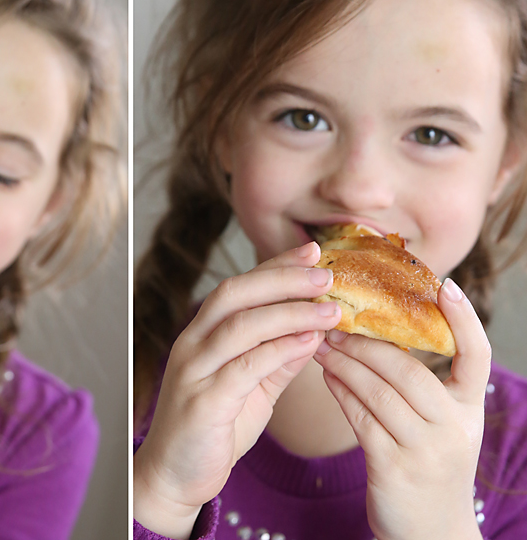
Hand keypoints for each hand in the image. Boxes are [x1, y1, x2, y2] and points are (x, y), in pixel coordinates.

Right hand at [134, 242, 341, 538]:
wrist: (175, 478)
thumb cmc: (214, 428)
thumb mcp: (254, 387)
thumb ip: (278, 357)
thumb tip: (314, 330)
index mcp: (202, 335)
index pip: (239, 287)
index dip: (276, 266)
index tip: (315, 252)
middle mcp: (192, 345)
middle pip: (234, 294)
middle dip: (283, 279)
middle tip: (327, 274)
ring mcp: (193, 372)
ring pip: (240, 326)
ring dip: (289, 312)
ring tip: (330, 310)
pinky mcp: (202, 403)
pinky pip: (243, 368)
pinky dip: (279, 351)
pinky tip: (310, 343)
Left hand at [313, 278, 486, 539]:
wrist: (429, 533)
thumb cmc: (426, 465)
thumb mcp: (437, 425)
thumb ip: (419, 387)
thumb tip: (378, 334)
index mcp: (469, 409)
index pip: (476, 356)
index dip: (464, 320)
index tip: (444, 285)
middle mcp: (455, 427)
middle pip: (408, 368)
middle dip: (367, 342)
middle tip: (335, 321)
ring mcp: (427, 449)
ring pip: (379, 390)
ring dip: (345, 362)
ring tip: (322, 343)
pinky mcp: (394, 467)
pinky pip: (361, 417)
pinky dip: (341, 390)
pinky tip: (325, 374)